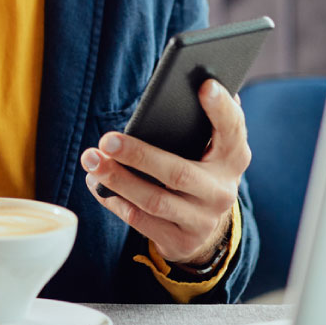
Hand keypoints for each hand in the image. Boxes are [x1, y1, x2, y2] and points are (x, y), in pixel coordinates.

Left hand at [80, 79, 249, 264]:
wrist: (202, 229)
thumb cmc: (196, 171)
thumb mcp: (206, 151)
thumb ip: (198, 125)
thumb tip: (193, 83)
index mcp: (234, 158)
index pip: (233, 130)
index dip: (221, 108)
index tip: (205, 84)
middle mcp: (222, 191)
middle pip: (178, 173)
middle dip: (139, 155)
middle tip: (106, 139)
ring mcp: (202, 220)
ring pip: (153, 200)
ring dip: (117, 179)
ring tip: (91, 160)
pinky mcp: (180, 242)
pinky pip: (140, 221)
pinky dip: (114, 201)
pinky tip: (96, 184)